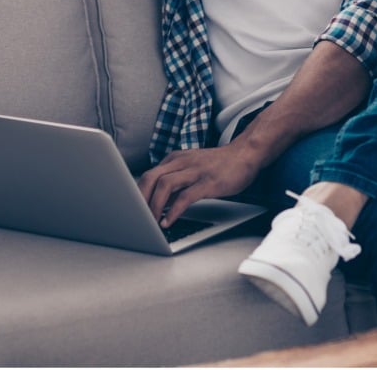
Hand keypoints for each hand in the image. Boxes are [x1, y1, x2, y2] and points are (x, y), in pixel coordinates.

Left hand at [138, 144, 260, 226]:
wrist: (245, 154)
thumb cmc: (217, 165)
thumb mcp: (191, 168)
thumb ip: (174, 183)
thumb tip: (157, 203)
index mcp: (175, 159)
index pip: (148, 175)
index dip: (136, 194)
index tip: (131, 210)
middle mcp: (182, 162)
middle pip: (150, 178)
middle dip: (140, 200)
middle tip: (136, 218)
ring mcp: (195, 171)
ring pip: (165, 185)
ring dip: (154, 206)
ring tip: (150, 223)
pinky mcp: (208, 182)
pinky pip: (186, 197)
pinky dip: (174, 211)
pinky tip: (169, 222)